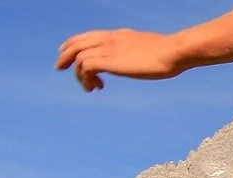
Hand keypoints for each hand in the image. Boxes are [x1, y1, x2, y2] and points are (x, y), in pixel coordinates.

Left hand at [56, 29, 188, 91]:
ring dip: (79, 74)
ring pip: (78, 56)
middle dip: (65, 56)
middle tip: (59, 68)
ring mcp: (109, 49)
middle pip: (76, 43)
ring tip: (89, 87)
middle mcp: (110, 39)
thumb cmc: (170, 53)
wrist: (174, 51)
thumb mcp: (151, 50)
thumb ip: (141, 52)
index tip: (68, 53)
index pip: (89, 36)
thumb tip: (146, 58)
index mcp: (119, 35)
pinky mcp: (109, 61)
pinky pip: (85, 67)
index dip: (74, 43)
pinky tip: (97, 87)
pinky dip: (86, 78)